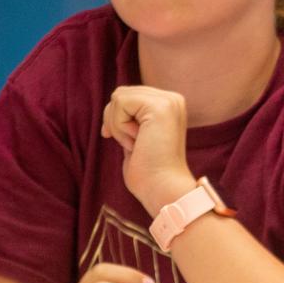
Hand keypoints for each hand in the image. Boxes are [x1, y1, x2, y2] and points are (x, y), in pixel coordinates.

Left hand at [102, 85, 193, 213]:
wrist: (162, 189)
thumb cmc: (148, 172)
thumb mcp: (137, 136)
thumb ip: (131, 119)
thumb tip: (110, 108)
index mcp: (170, 106)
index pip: (128, 96)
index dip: (117, 118)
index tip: (126, 142)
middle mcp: (173, 99)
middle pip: (121, 93)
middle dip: (116, 121)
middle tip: (134, 145)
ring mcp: (169, 101)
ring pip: (119, 97)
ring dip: (118, 125)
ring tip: (137, 144)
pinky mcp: (160, 107)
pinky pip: (120, 103)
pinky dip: (119, 126)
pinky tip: (136, 143)